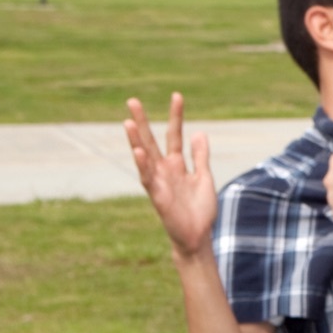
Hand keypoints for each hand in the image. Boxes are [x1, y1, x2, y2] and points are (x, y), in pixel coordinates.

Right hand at [125, 93, 216, 260]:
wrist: (198, 236)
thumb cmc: (200, 210)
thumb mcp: (204, 177)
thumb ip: (200, 156)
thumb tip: (200, 133)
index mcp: (176, 164)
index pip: (174, 135)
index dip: (176, 116)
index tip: (177, 96)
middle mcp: (164, 170)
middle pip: (151, 141)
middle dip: (143, 121)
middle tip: (132, 100)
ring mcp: (158, 182)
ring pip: (144, 157)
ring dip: (136, 140)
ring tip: (128, 122)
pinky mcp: (157, 196)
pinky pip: (148, 178)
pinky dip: (143, 165)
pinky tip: (138, 151)